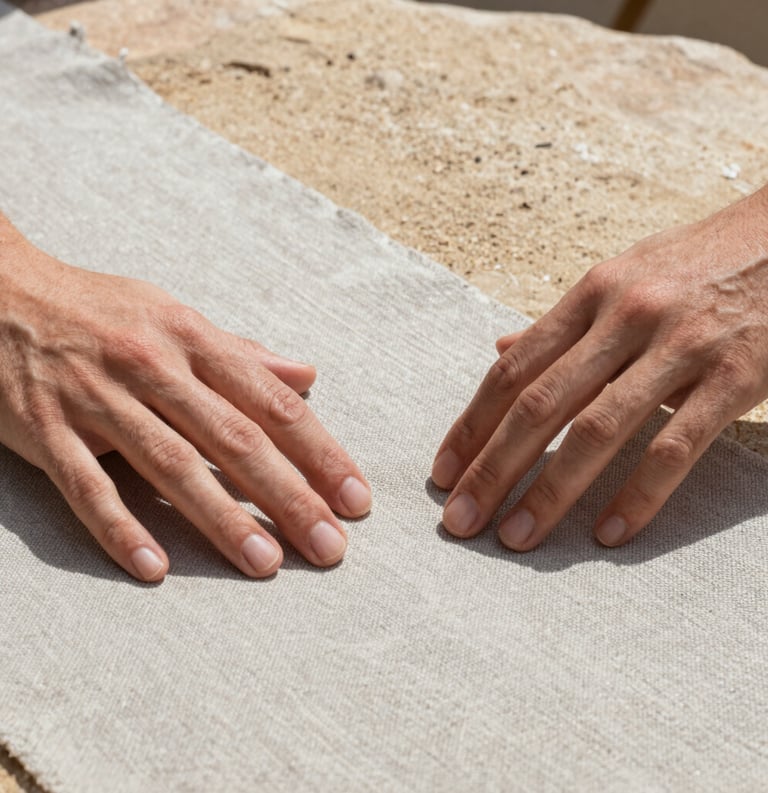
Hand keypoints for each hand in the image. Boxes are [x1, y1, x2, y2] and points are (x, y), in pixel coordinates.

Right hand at [0, 215, 370, 580]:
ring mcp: (98, 399)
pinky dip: (120, 526)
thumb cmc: (102, 310)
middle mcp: (153, 367)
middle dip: (289, 496)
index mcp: (192, 340)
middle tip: (330, 546)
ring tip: (265, 563)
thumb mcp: (176, 317)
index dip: (320, 453)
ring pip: (171, 464)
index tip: (355, 497)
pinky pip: (87, 484)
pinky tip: (154, 566)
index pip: (272, 404)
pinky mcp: (45, 428)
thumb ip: (241, 353)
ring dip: (222, 518)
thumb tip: (305, 374)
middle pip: (234, 439)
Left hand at [432, 185, 767, 550]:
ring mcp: (680, 346)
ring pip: (597, 429)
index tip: (442, 473)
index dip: (471, 425)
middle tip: (459, 520)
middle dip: (492, 467)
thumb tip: (500, 348)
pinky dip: (638, 494)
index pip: (512, 371)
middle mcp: (625, 317)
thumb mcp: (621, 276)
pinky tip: (607, 533)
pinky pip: (675, 445)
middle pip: (540, 405)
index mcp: (591, 294)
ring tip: (515, 536)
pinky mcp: (737, 376)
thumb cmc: (699, 262)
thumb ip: (562, 323)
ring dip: (549, 491)